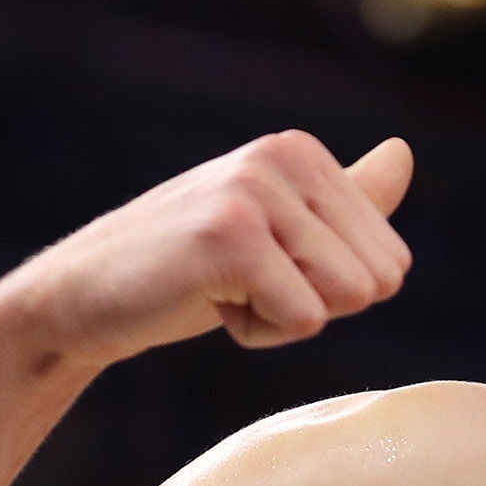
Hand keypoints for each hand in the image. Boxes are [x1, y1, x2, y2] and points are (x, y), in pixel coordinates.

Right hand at [0, 132, 414, 368]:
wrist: (81, 298)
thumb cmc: (185, 270)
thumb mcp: (274, 228)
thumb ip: (343, 198)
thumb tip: (405, 153)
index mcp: (302, 151)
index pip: (390, 261)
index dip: (327, 290)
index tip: (261, 271)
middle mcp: (285, 155)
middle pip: (377, 281)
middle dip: (314, 305)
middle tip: (242, 286)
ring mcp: (257, 192)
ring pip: (346, 299)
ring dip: (285, 319)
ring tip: (224, 291)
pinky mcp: (233, 237)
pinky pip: (305, 320)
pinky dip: (257, 334)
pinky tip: (206, 303)